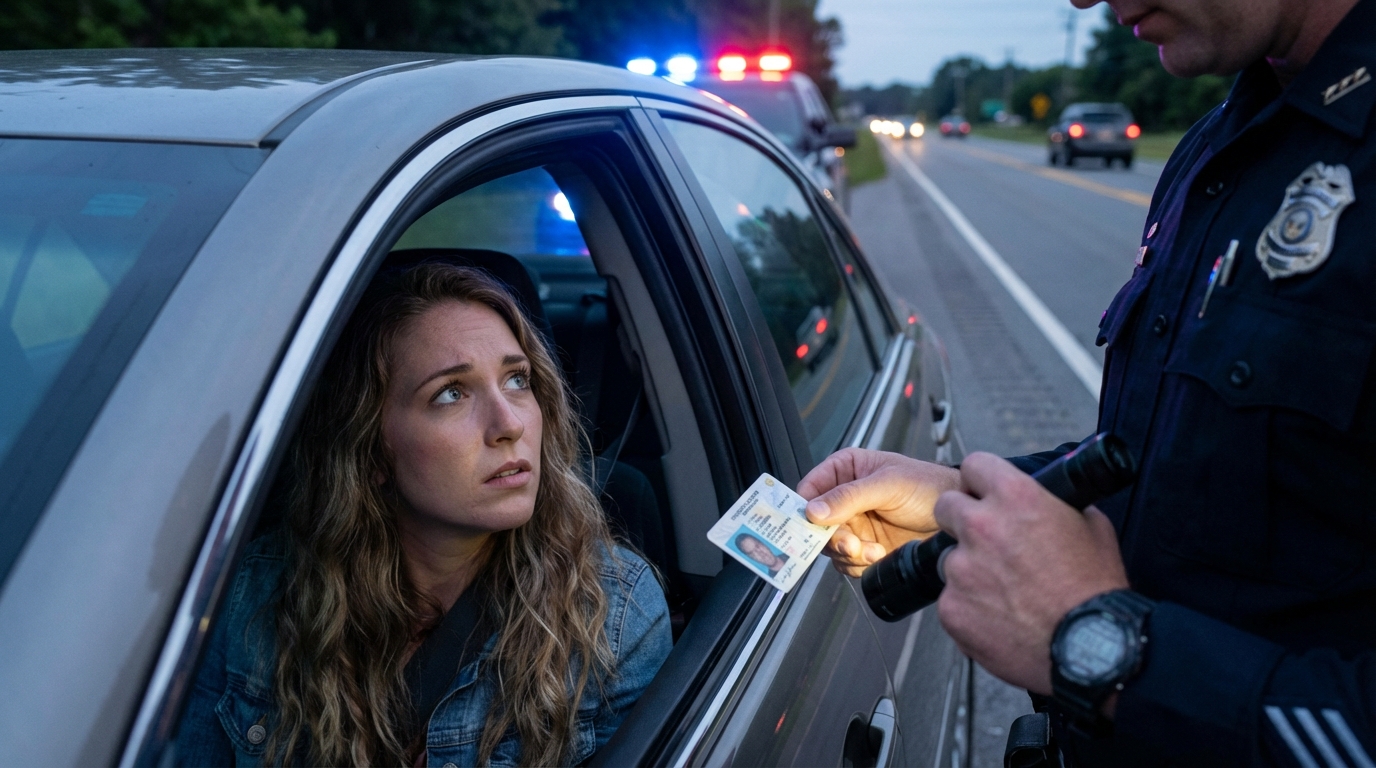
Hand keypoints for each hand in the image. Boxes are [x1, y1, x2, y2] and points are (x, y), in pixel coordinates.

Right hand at [800, 448, 960, 576]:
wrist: (956, 517)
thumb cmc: (927, 486)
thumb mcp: (888, 484)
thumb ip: (850, 496)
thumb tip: (813, 510)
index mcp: (845, 471)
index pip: (809, 489)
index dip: (804, 508)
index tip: (810, 524)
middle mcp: (844, 498)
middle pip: (816, 524)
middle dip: (832, 538)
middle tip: (850, 544)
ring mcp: (854, 524)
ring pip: (829, 546)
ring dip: (848, 553)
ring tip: (873, 551)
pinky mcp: (864, 547)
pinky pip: (846, 562)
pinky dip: (858, 564)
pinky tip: (878, 556)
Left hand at [934, 452, 1128, 695]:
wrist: (1090, 649)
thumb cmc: (1095, 592)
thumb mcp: (1092, 527)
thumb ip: (1057, 504)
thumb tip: (1048, 498)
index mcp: (1016, 498)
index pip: (975, 465)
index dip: (981, 481)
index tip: (982, 492)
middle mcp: (981, 527)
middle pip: (947, 507)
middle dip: (963, 519)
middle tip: (988, 542)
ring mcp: (961, 569)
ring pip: (949, 558)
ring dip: (969, 569)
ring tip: (1005, 591)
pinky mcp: (952, 607)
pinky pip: (951, 599)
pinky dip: (969, 607)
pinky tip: (999, 616)